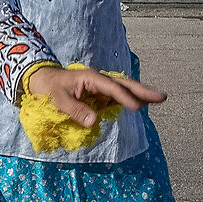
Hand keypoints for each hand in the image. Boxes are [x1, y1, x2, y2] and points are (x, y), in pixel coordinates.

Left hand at [22, 62, 164, 127]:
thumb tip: (94, 122)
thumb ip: (74, 110)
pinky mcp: (98, 94)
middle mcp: (99, 81)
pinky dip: (128, 100)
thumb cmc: (47, 88)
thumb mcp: (57, 100)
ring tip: (158, 100)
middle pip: (125, 85)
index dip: (125, 98)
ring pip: (123, 90)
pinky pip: (116, 97)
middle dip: (143, 91)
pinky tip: (138, 105)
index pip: (112, 88)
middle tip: (163, 97)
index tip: (137, 108)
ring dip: (140, 95)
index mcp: (91, 79)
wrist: (39, 80)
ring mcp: (99, 87)